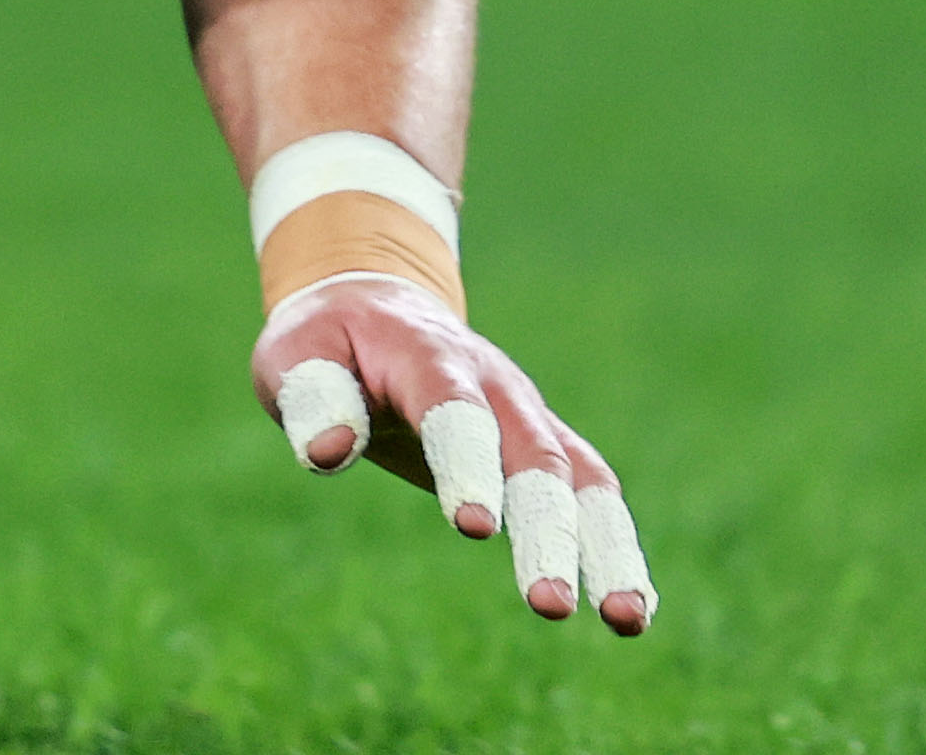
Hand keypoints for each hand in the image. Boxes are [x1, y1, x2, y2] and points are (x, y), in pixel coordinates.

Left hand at [254, 272, 655, 635]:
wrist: (378, 304)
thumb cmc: (328, 340)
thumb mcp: (295, 353)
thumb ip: (311, 396)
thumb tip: (329, 452)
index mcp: (428, 356)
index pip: (455, 412)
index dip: (468, 466)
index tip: (475, 529)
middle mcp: (495, 386)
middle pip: (534, 456)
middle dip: (546, 532)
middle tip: (550, 605)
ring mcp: (528, 415)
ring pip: (584, 480)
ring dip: (608, 548)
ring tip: (624, 620)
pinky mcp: (543, 447)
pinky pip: (591, 496)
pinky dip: (613, 549)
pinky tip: (629, 614)